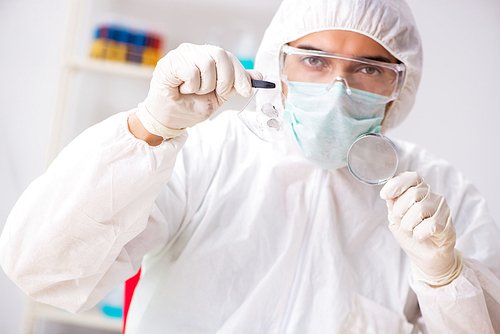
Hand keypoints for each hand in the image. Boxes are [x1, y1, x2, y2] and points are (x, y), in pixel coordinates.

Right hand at [137, 43, 260, 138]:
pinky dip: (191, 86)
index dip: (240, 73)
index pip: (229, 57)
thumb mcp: (218, 97)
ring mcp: (181, 55)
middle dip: (225, 79)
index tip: (246, 90)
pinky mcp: (169, 62)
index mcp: (207, 57)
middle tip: (217, 92)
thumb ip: (235, 85)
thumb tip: (257, 76)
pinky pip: (191, 72)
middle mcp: (195, 52)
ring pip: (206, 64)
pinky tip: (182, 89)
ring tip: (193, 91)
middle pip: (220, 54)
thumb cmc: (190, 106)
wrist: (169, 119)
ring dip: (204, 86)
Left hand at [380, 172, 462, 285]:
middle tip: (401, 223)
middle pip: (412, 194)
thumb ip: (392, 202)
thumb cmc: (411, 232)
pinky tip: (421, 237)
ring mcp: (442, 209)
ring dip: (408, 226)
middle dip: (400, 212)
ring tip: (411, 231)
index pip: (411, 177)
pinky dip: (419, 235)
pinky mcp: (447, 224)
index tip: (384, 195)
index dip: (396, 184)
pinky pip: (429, 226)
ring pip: (419, 210)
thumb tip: (387, 192)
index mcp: (419, 190)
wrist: (425, 256)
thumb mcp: (396, 216)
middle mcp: (432, 196)